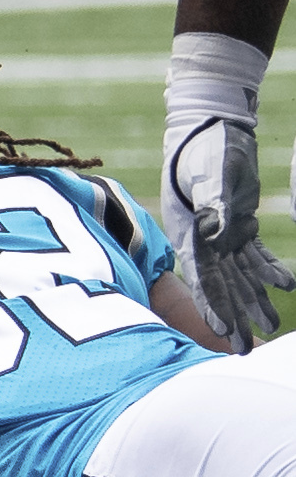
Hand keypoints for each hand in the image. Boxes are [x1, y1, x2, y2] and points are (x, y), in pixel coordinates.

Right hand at [164, 110, 294, 348]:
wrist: (211, 127)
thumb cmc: (205, 149)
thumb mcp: (211, 174)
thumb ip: (217, 203)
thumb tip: (220, 231)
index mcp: (191, 232)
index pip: (203, 277)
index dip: (214, 305)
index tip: (225, 331)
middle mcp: (204, 239)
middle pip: (222, 285)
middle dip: (234, 316)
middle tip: (244, 349)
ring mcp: (221, 233)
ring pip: (241, 275)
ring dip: (256, 300)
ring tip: (272, 326)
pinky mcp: (239, 224)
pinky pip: (255, 255)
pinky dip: (270, 270)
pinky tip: (287, 286)